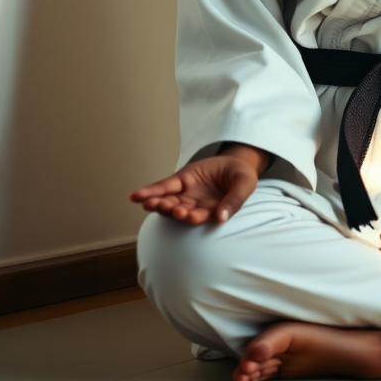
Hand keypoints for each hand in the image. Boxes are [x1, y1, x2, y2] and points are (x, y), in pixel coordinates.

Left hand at [129, 143, 270, 225]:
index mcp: (212, 211)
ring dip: (157, 204)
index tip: (184, 214)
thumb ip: (235, 200)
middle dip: (170, 210)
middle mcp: (196, 206)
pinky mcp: (179, 181)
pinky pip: (162, 187)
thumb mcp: (244, 184)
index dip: (191, 216)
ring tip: (147, 202)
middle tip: (163, 206)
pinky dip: (149, 191)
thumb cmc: (241, 177)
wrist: (236, 163)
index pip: (198, 216)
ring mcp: (186, 195)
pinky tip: (135, 196)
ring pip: (168, 202)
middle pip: (179, 211)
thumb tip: (222, 217)